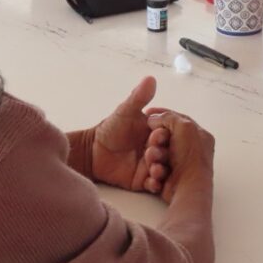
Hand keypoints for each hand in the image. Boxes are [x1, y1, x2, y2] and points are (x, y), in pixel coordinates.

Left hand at [91, 76, 170, 193]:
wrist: (93, 152)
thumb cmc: (110, 129)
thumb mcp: (125, 112)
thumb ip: (138, 97)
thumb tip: (150, 78)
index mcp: (157, 132)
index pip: (169, 133)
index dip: (164, 135)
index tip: (156, 134)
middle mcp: (158, 148)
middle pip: (169, 152)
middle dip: (164, 153)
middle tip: (152, 152)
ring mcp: (152, 165)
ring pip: (164, 168)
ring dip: (162, 169)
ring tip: (153, 169)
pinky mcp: (144, 181)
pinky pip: (155, 184)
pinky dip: (156, 183)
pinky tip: (152, 181)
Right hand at [146, 111, 214, 203]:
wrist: (188, 187)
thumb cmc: (190, 157)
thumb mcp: (183, 127)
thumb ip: (169, 117)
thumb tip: (155, 118)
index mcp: (199, 135)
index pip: (178, 120)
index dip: (163, 114)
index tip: (148, 112)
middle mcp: (192, 149)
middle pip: (166, 137)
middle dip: (155, 140)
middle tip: (152, 142)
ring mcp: (181, 164)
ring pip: (159, 154)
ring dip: (154, 156)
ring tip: (155, 160)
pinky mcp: (171, 178)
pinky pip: (157, 169)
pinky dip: (155, 170)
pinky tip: (157, 172)